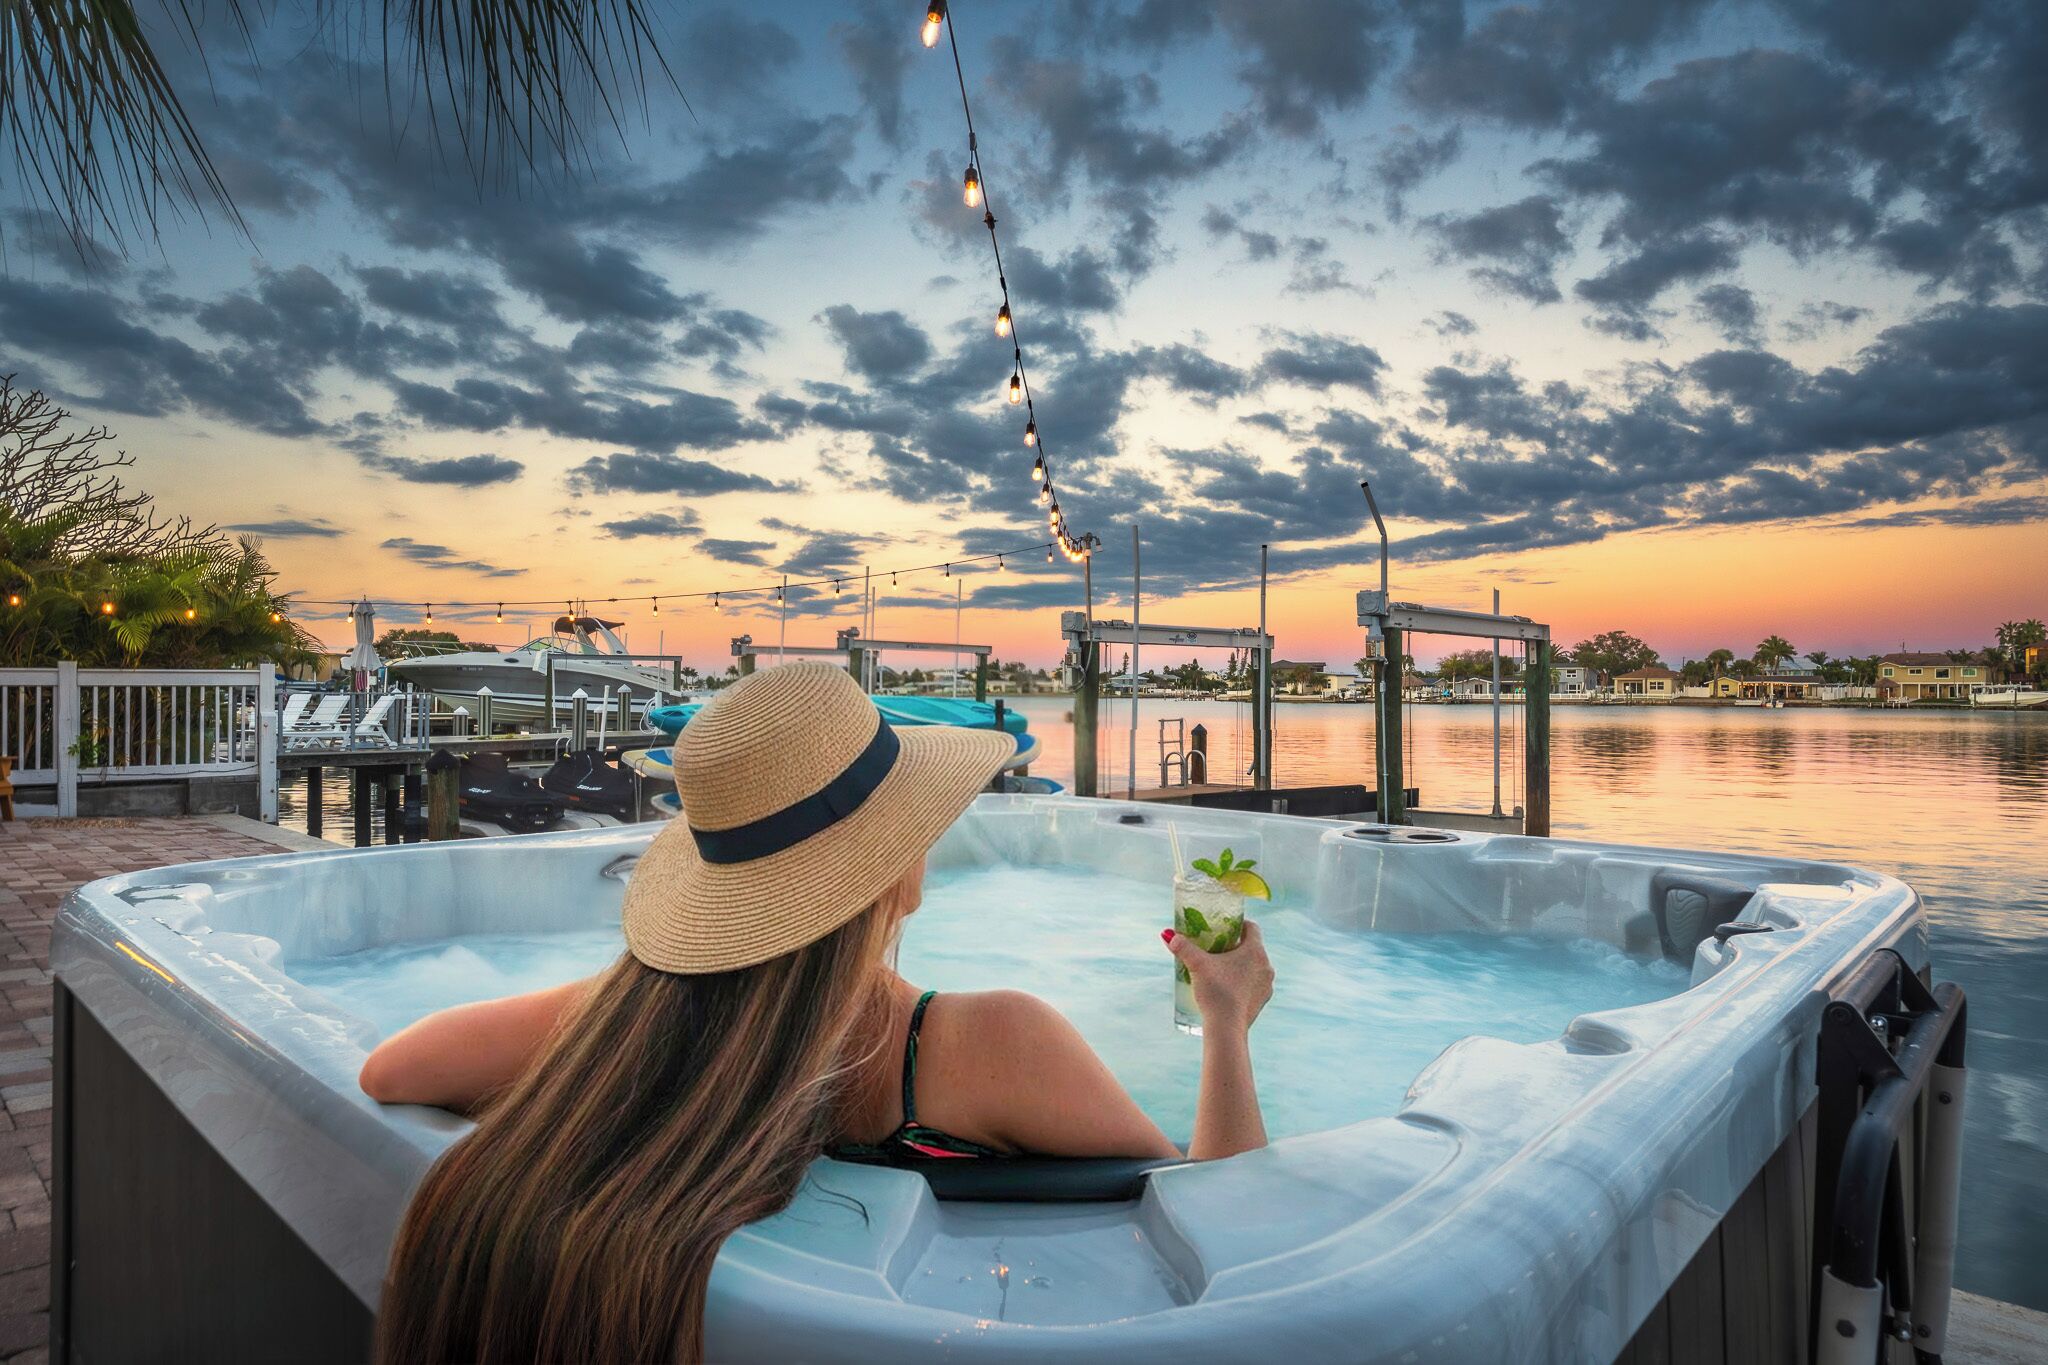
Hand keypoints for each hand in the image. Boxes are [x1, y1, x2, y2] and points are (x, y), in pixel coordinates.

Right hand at [1164, 919, 1273, 1034]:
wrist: (1226, 1028)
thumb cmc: (1215, 992)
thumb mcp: (1197, 965)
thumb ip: (1183, 947)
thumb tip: (1168, 935)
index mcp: (1256, 951)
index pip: (1252, 927)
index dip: (1237, 924)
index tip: (1223, 928)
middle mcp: (1266, 966)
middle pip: (1252, 948)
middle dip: (1235, 946)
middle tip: (1216, 948)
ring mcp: (1267, 986)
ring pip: (1254, 967)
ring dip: (1240, 965)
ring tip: (1220, 970)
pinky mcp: (1262, 1001)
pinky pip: (1254, 985)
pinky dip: (1243, 983)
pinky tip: (1227, 988)